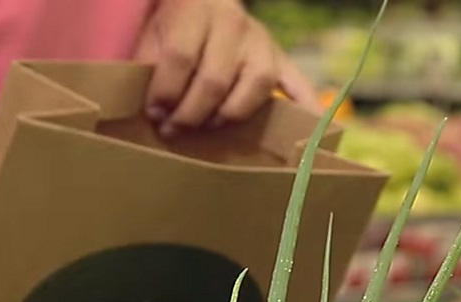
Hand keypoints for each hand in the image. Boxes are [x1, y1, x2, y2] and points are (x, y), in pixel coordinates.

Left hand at [135, 0, 293, 136]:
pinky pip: (298, 83)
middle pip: (215, 79)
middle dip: (190, 113)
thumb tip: (153, 112)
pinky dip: (305, 106)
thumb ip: (150, 66)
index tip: (154, 113)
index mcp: (196, 11)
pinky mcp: (280, 58)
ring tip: (211, 125)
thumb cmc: (176, 24)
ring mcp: (262, 42)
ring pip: (255, 86)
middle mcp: (234, 24)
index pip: (181, 57)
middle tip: (173, 130)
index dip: (165, 91)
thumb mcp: (155, 34)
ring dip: (229, 115)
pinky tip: (309, 127)